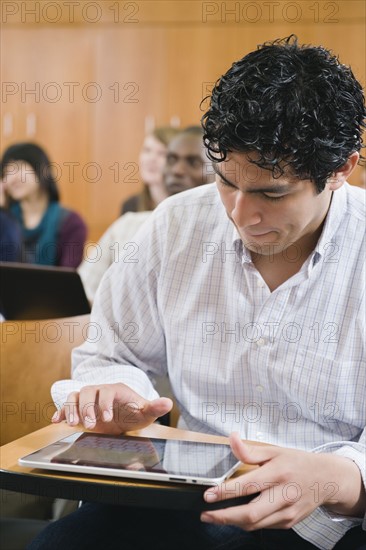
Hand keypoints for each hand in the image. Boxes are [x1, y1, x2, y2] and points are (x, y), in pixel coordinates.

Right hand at [52, 383, 172, 433]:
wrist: (125, 418)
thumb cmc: (135, 413)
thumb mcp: (145, 413)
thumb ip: (154, 408)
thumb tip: (168, 403)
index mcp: (115, 390)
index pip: (106, 390)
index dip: (104, 403)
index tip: (107, 419)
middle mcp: (100, 392)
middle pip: (87, 391)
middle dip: (86, 407)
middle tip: (90, 425)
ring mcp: (88, 400)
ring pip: (74, 396)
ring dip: (71, 408)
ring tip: (73, 423)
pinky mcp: (80, 410)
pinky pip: (66, 406)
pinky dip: (60, 412)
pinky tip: (58, 422)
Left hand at [201, 432, 364, 529]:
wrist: (325, 479)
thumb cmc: (297, 462)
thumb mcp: (274, 451)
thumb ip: (250, 450)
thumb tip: (231, 438)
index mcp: (277, 473)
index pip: (247, 485)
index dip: (225, 492)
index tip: (208, 495)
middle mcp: (283, 495)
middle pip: (250, 513)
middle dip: (224, 517)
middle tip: (206, 515)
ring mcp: (287, 512)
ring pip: (255, 524)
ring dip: (232, 522)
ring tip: (215, 517)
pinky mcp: (288, 522)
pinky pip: (263, 526)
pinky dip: (247, 522)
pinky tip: (237, 516)